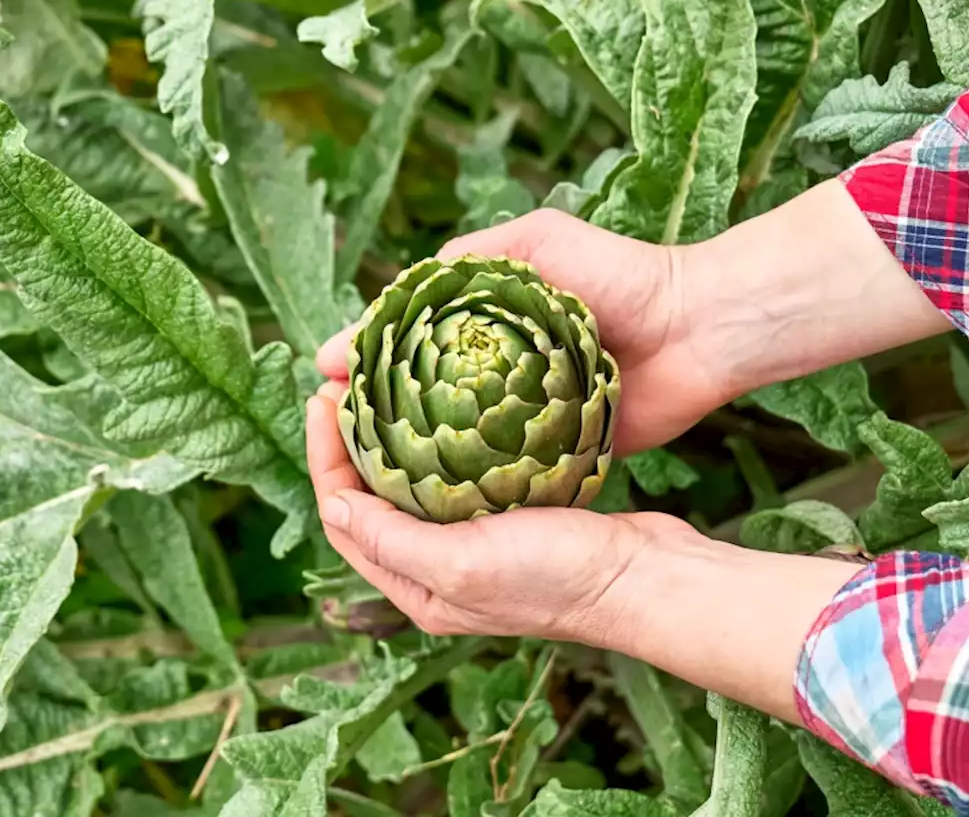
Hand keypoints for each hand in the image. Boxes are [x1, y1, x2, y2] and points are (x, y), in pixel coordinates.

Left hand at [305, 381, 697, 643]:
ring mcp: (473, 542)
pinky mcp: (508, 517)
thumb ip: (392, 539)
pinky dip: (437, 441)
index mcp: (416, 586)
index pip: (344, 515)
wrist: (643, 577)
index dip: (325, 456)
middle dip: (349, 441)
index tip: (324, 397)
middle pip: (370, 497)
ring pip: (410, 483)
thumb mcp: (462, 564)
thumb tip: (335, 503)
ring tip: (380, 385)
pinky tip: (441, 406)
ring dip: (389, 438)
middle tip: (344, 382)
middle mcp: (436, 568)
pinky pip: (454, 475)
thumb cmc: (558, 578)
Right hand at [318, 208, 728, 453]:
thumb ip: (474, 256)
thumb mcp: (537, 241)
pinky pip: (503, 472)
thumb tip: (399, 287)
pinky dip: (467, 484)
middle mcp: (497, 372)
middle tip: (329, 425)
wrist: (698, 328)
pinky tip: (426, 499)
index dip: (362, 356)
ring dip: (407, 455)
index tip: (325, 373)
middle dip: (370, 411)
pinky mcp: (557, 452)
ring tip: (362, 470)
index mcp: (486, 324)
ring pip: (452, 440)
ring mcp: (524, 415)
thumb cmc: (619, 275)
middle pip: (419, 396)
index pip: (406, 341)